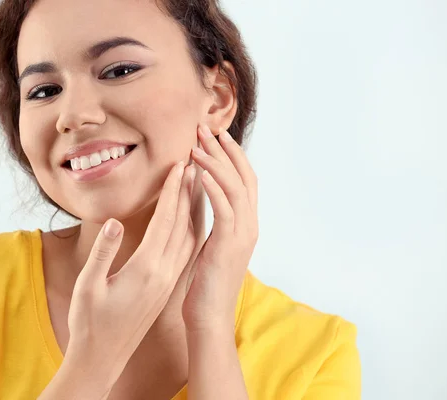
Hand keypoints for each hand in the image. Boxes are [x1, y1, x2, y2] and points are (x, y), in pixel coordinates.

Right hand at [64, 160, 196, 384]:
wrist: (103, 358)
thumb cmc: (90, 323)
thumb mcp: (88, 286)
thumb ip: (103, 252)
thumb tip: (115, 222)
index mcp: (146, 269)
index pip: (165, 221)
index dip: (173, 191)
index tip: (179, 165)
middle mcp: (164, 273)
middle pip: (183, 225)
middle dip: (189, 192)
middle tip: (195, 162)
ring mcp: (169, 281)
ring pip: (190, 237)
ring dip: (194, 209)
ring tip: (196, 184)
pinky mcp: (167, 287)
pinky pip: (186, 251)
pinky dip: (191, 229)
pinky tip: (190, 220)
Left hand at [182, 123, 258, 333]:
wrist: (209, 315)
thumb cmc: (205, 282)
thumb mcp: (213, 246)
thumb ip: (215, 224)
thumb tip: (206, 204)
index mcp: (245, 224)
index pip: (244, 181)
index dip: (232, 156)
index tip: (214, 137)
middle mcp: (249, 225)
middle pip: (244, 176)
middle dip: (224, 150)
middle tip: (205, 129)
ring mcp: (243, 234)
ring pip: (235, 187)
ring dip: (216, 162)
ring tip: (197, 144)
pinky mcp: (229, 244)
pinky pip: (225, 208)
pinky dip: (215, 186)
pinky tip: (202, 171)